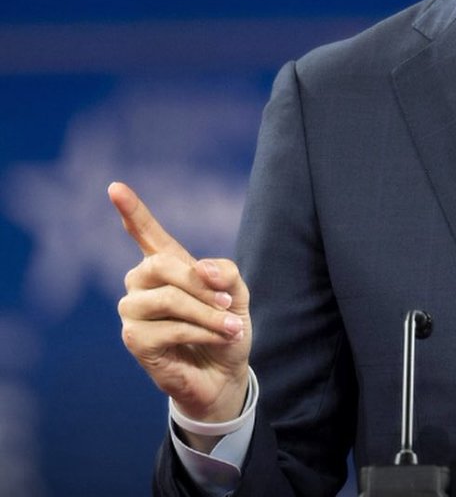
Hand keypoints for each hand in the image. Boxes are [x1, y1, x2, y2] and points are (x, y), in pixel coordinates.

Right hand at [109, 181, 251, 435]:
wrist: (226, 373)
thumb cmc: (226, 327)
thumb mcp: (237, 293)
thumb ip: (224, 273)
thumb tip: (198, 269)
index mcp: (167, 265)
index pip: (146, 233)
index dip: (132, 210)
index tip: (114, 187)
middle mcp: (142, 284)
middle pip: (162, 264)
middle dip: (201, 284)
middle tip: (229, 303)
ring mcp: (134, 313)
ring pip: (168, 299)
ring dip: (206, 313)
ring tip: (231, 325)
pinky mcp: (134, 341)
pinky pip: (168, 328)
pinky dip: (201, 331)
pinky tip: (217, 338)